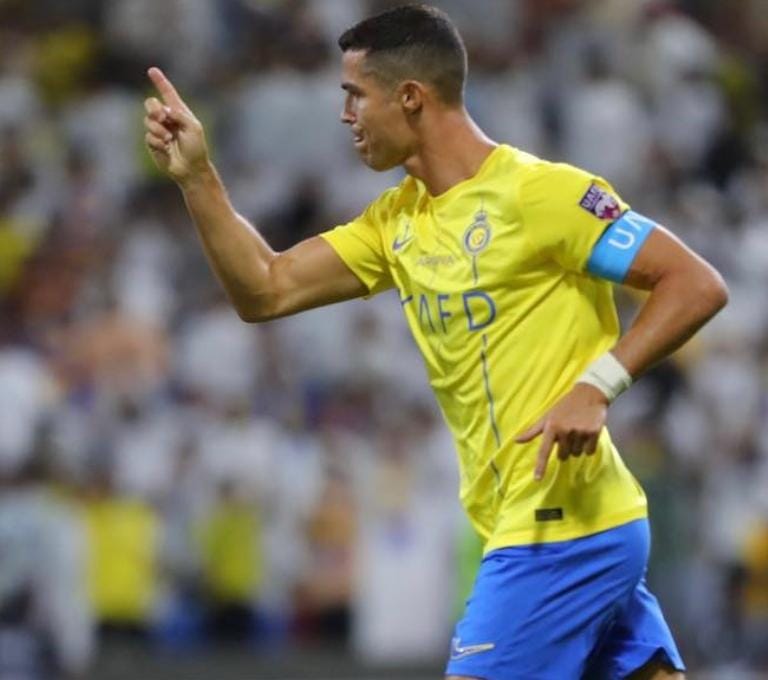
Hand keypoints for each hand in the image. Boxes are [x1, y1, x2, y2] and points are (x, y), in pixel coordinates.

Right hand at [143, 67, 209, 183]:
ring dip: (159, 129)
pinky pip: (148, 136)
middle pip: (150, 103)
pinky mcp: (153, 142)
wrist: (191, 168)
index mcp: (179, 112)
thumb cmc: (196, 148)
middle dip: (154, 109)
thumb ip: (179, 115)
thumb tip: (164, 109)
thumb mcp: (193, 128)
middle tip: (162, 117)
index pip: (168, 93)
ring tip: (169, 139)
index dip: (160, 82)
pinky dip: (158, 141)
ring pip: (148, 120)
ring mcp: (159, 130)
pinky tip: (166, 148)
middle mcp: (167, 118)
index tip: (152, 70)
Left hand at [516, 383, 607, 480]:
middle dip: (565, 449)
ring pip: (576, 454)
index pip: (544, 451)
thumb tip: (516, 441)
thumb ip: (533, 431)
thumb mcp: (547, 417)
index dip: (541, 466)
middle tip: (568, 433)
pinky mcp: (593, 433)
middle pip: (563, 456)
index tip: (537, 480)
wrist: (588, 394)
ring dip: (577, 446)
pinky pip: (589, 452)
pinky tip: (587, 433)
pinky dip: (589, 446)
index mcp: (551, 427)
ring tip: (578, 430)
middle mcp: (564, 431)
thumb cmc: (564, 407)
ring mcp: (579, 432)